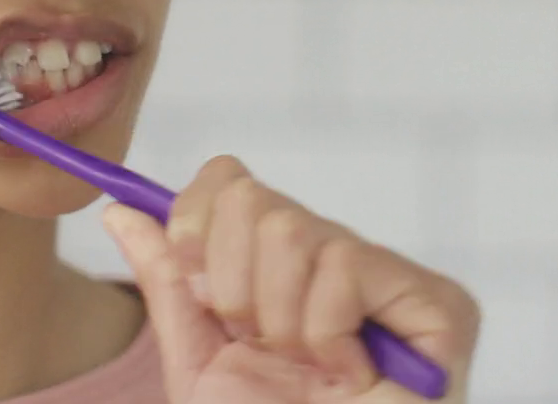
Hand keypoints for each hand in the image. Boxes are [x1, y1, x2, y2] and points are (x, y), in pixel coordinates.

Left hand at [103, 156, 477, 402]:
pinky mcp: (437, 301)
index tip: (197, 292)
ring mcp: (397, 279)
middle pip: (253, 199)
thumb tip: (120, 209)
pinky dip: (325, 332)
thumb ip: (169, 283)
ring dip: (279, 320)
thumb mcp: (199, 360)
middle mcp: (344, 260)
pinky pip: (344, 265)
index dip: (195, 224)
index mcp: (287, 271)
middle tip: (266, 349)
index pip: (232, 182)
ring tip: (309, 370)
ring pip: (293, 230)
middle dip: (234, 288)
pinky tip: (348, 374)